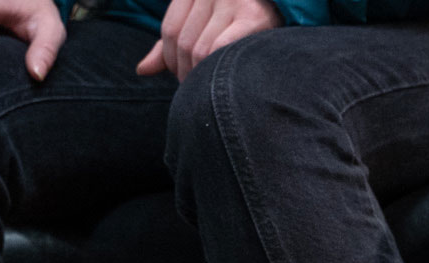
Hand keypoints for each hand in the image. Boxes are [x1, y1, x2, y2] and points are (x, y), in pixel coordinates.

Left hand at [137, 0, 281, 81]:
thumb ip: (170, 45)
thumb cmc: (239, 24)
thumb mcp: (200, 24)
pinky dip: (217, 68)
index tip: (184, 76)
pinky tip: (226, 78)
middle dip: (186, 73)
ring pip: (200, 51)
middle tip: (199, 88)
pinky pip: (219, 49)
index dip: (170, 60)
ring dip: (201, 77)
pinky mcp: (253, 16)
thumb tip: (142, 70)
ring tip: (212, 87)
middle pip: (183, 43)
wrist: (286, 8)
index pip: (170, 30)